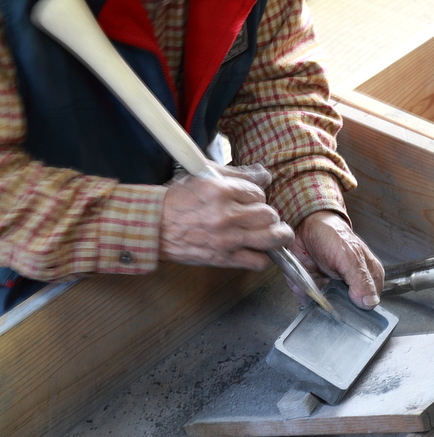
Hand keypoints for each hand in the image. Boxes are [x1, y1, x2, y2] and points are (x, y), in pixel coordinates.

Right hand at [159, 171, 292, 269]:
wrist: (152, 227)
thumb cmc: (176, 200)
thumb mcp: (203, 177)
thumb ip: (237, 174)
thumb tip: (265, 174)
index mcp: (219, 191)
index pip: (258, 192)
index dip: (257, 196)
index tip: (251, 200)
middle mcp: (225, 215)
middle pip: (269, 214)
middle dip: (268, 214)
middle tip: (262, 216)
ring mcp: (226, 239)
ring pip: (272, 238)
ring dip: (279, 235)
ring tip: (278, 233)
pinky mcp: (224, 259)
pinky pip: (258, 262)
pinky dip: (264, 258)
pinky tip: (260, 250)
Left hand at [288, 211, 383, 308]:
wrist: (306, 225)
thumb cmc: (332, 235)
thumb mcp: (350, 256)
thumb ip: (361, 280)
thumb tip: (370, 302)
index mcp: (369, 277)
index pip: (369, 303)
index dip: (358, 308)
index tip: (347, 302)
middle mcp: (353, 286)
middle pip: (349, 310)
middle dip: (336, 306)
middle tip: (328, 292)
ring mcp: (335, 289)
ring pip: (329, 309)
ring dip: (319, 301)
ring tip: (316, 284)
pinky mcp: (317, 291)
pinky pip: (311, 303)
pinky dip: (306, 296)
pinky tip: (306, 285)